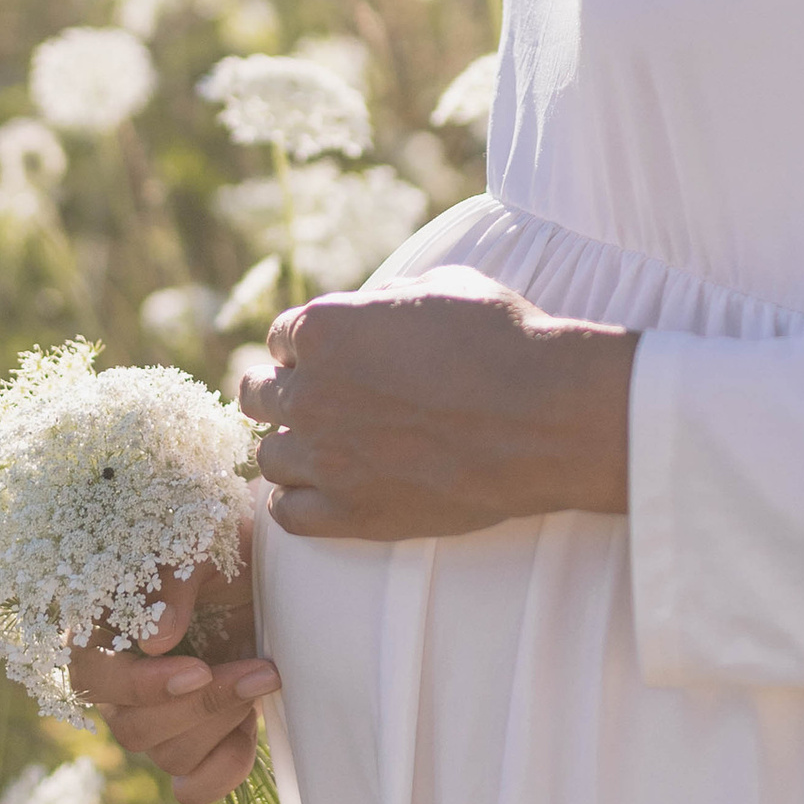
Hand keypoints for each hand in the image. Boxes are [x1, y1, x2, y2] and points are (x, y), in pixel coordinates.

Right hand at [66, 545, 275, 803]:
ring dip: (223, 724)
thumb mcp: (199, 541)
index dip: (140, 686)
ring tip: (264, 676)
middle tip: (257, 670)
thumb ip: (170, 580)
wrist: (269, 566)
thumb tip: (155, 640)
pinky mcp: (196, 739)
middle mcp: (119, 683)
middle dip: (201, 706)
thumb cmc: (223, 542)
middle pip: (133, 729)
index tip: (199, 671)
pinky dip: (225, 769)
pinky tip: (252, 728)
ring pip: (168, 756)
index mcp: (99, 631)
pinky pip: (193, 786)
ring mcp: (156, 717)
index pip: (91, 679)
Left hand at [238, 271, 635, 542]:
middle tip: (319, 404)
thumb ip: (383, 302)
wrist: (546, 417)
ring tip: (325, 451)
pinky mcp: (348, 513)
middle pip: (257, 395)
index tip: (334, 361)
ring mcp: (324, 457)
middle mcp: (309, 393)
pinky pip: (286, 515)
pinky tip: (323, 493)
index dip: (308, 349)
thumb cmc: (502, 342)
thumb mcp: (439, 288)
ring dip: (292, 449)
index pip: (281, 339)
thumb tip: (369, 312)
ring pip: (268, 457)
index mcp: (323, 330)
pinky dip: (298, 503)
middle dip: (284, 394)